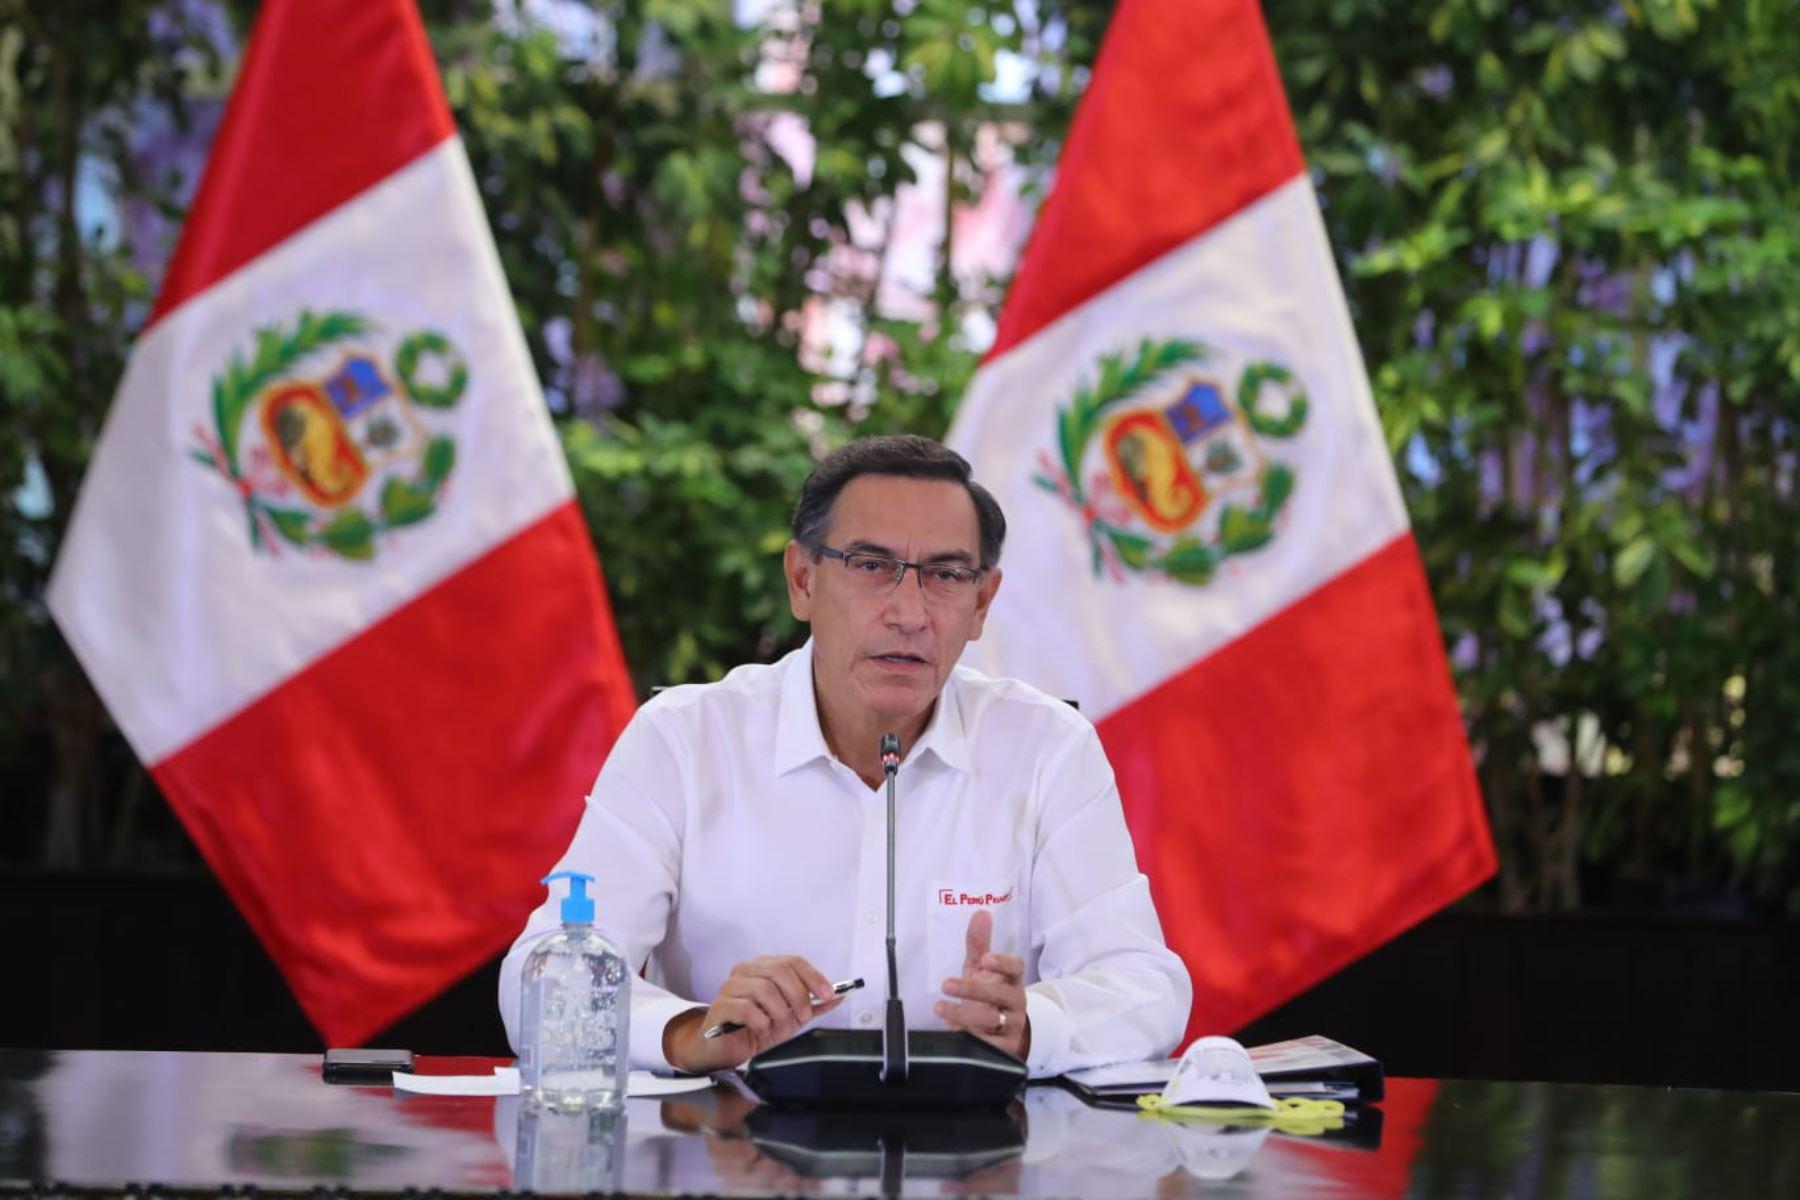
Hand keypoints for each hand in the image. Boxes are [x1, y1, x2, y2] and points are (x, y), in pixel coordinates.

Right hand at [663, 955, 843, 1072]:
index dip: (813, 976)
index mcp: (762, 967)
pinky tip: (762, 1030)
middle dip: (798, 995)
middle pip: (779, 971)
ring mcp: (729, 987)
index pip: (792, 961)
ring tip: (778, 1027)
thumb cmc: (755, 1029)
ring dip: (780, 1012)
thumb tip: (839, 996)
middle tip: (802, 1015)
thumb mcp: (791, 1017)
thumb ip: (813, 1006)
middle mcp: (745, 972)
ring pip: (764, 989)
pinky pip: (747, 1008)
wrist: (724, 1050)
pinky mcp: (720, 1007)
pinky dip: (761, 1022)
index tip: (828, 993)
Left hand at [934, 908, 1029, 1058]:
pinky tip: (954, 1031)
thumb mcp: (982, 969)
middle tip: (946, 984)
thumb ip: (979, 943)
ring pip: (991, 1020)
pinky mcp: (1007, 1048)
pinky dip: (970, 1038)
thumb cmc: (990, 993)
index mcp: (1012, 979)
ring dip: (963, 1015)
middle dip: (972, 990)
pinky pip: (989, 1045)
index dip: (1003, 962)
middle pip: (1000, 995)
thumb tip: (981, 914)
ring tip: (940, 1009)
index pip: (1016, 967)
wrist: (1005, 1030)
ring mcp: (1013, 1025)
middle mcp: (1016, 1002)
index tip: (986, 958)